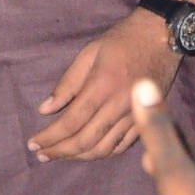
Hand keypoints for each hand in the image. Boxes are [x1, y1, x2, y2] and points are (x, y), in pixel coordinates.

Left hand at [27, 9, 177, 160]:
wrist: (161, 37)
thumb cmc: (121, 40)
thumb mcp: (89, 52)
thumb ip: (67, 83)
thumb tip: (45, 109)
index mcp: (101, 85)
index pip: (71, 122)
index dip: (50, 137)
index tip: (33, 143)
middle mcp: (119, 105)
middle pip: (85, 141)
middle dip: (60, 151)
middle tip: (41, 154)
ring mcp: (135, 116)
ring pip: (103, 149)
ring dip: (79, 157)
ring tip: (60, 155)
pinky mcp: (146, 120)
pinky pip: (122, 146)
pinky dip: (102, 153)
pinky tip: (88, 151)